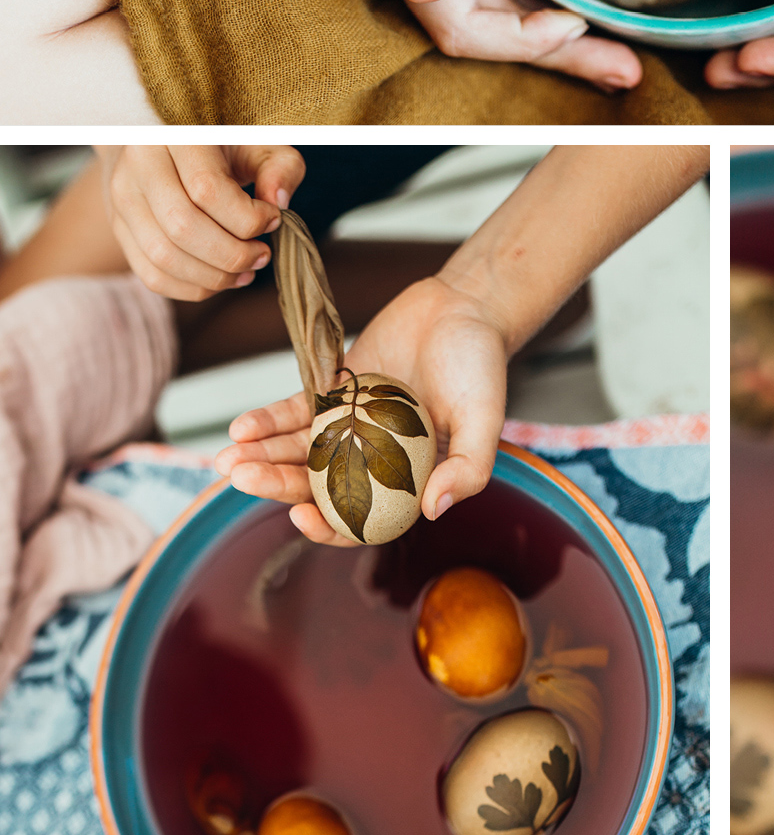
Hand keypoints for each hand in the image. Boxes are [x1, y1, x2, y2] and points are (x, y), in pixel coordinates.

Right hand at [97, 145, 304, 300]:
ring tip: (246, 272)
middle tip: (262, 255)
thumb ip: (280, 166)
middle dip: (232, 253)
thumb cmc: (221, 144)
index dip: (247, 216)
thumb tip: (278, 202)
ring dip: (213, 276)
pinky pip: (150, 274)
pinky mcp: (119, 229)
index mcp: (173, 133)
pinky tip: (220, 280)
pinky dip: (191, 288)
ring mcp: (121, 199)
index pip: (206, 189)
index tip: (273, 219)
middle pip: (182, 227)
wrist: (164, 143)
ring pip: (163, 256)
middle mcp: (138, 165)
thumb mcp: (258, 143)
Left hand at [216, 274, 509, 545]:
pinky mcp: (334, 391)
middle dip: (276, 485)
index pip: (363, 518)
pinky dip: (268, 420)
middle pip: (318, 484)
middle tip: (241, 479)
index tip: (300, 518)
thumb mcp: (484, 419)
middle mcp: (374, 458)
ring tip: (227, 459)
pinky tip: (241, 427)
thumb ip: (468, 467)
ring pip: (299, 450)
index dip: (328, 526)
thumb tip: (433, 510)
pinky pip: (295, 411)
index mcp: (409, 477)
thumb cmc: (480, 366)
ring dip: (262, 456)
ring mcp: (350, 424)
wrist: (464, 307)